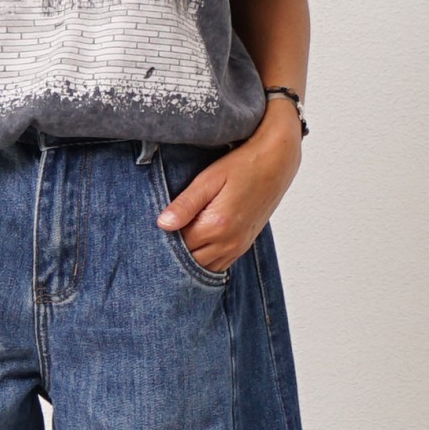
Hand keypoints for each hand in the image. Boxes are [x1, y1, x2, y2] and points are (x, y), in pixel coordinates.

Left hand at [155, 99, 302, 271]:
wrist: (276, 162)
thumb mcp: (209, 179)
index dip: (163, 239)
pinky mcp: (244, 244)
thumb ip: (185, 204)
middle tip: (160, 236)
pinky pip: (220, 264)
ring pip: (205, 267)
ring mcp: (238, 246)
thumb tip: (162, 224)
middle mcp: (229, 242)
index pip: (178, 245)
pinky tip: (195, 245)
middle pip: (190, 261)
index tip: (152, 229)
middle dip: (174, 251)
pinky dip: (205, 260)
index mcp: (217, 225)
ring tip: (176, 239)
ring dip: (189, 258)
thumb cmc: (243, 165)